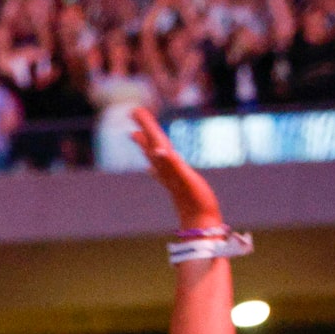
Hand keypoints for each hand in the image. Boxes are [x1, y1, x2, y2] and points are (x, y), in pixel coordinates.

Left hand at [127, 105, 223, 231]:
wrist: (201, 224)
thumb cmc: (196, 202)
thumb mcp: (184, 179)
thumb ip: (171, 164)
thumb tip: (156, 150)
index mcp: (168, 165)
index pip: (154, 140)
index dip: (146, 125)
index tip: (135, 110)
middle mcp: (167, 170)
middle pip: (152, 144)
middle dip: (144, 128)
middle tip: (133, 113)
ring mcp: (171, 178)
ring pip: (155, 157)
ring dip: (146, 144)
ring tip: (134, 134)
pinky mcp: (177, 186)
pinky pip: (163, 172)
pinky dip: (158, 165)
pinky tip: (153, 167)